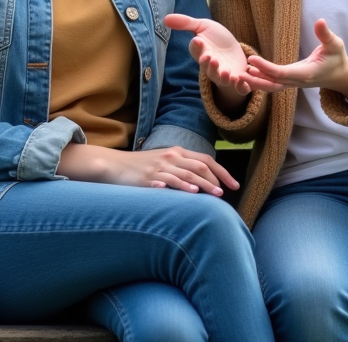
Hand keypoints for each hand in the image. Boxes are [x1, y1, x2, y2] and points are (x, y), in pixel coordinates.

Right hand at [57, 144, 238, 195]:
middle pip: (200, 166)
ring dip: (203, 185)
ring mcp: (160, 167)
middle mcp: (171, 157)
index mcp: (177, 152)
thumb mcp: (163, 163)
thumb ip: (181, 169)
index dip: (222, 172)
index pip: (206, 160)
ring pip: (187, 174)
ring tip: (216, 195)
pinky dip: (180, 186)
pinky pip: (167, 181)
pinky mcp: (149, 177)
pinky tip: (190, 193)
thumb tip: (203, 183)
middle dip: (216, 180)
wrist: (113, 165)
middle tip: (227, 193)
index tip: (234, 185)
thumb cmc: (140, 167)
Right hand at [164, 14, 270, 106]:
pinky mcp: (238, 79)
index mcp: (201, 53)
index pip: (197, 51)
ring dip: (223, 78)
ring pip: (222, 80)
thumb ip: (186, 23)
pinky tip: (243, 82)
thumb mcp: (203, 26)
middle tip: (212, 58)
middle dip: (209, 65)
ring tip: (227, 73)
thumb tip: (165, 18)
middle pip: (208, 68)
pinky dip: (241, 87)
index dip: (198, 47)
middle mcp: (211, 66)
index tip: (198, 40)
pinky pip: (239, 87)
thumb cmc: (215, 37)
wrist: (232, 49)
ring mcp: (224, 74)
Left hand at [245, 19, 347, 103]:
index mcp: (306, 74)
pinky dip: (260, 80)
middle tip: (236, 74)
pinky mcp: (290, 81)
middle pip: (272, 83)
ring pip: (271, 85)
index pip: (282, 73)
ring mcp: (293, 83)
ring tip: (237, 74)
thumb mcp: (335, 44)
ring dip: (254, 81)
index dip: (266, 67)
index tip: (251, 59)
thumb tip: (320, 21)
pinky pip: (273, 83)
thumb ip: (326, 34)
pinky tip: (248, 72)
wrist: (339, 75)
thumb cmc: (337, 58)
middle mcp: (297, 81)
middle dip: (255, 79)